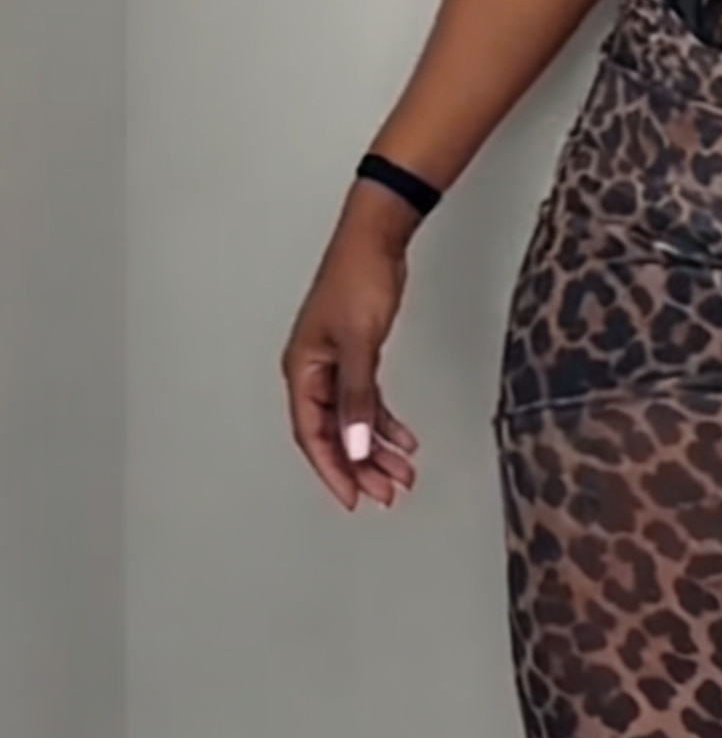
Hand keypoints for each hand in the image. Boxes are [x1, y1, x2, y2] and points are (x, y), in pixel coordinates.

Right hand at [281, 196, 419, 511]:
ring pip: (353, 421)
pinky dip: (385, 423)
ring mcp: (334, 364)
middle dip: (361, 467)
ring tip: (403, 475)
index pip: (313, 434)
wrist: (376, 238)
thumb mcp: (361, 344)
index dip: (334, 470)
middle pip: (333, 433)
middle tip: (388, 494)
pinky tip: (404, 441)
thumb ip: (358, 398)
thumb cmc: (358, 278)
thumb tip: (356, 444)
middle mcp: (313, 371)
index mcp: (302, 370)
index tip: (355, 499)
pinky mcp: (356, 356)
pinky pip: (367, 402)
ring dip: (377, 449)